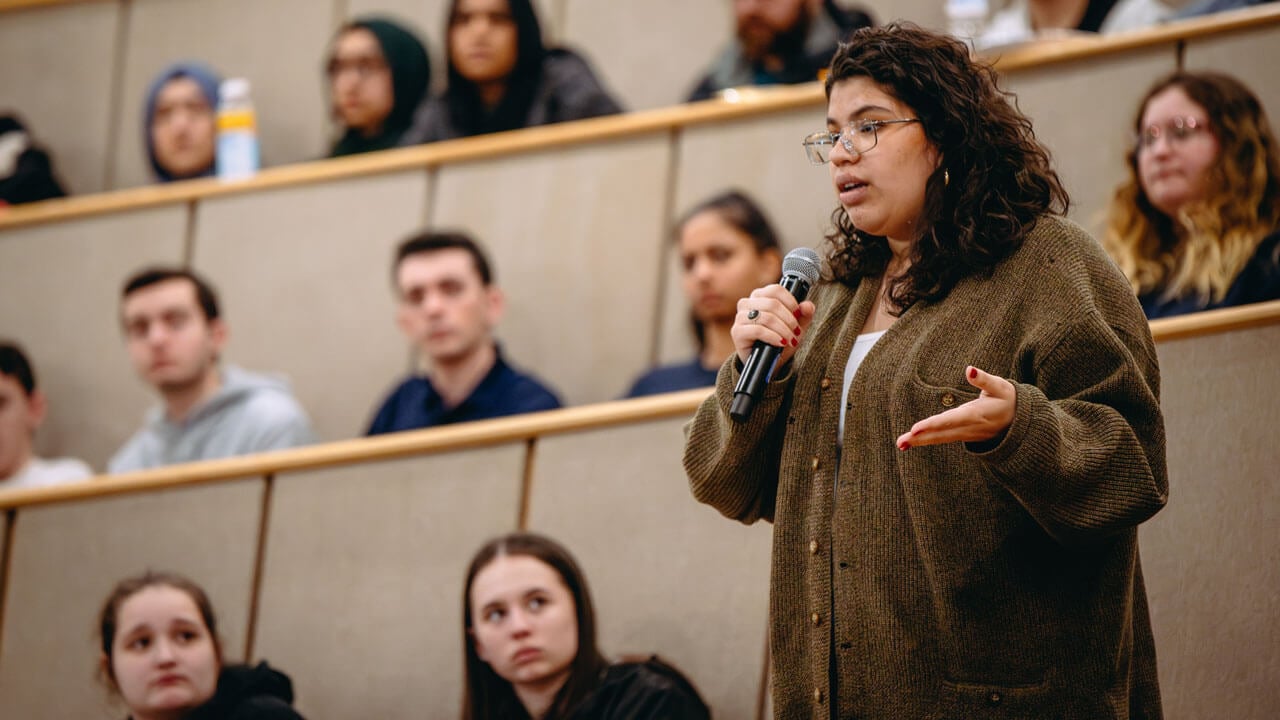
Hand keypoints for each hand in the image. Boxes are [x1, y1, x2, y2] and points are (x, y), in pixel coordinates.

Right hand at [732, 284, 816, 365]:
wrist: (766, 362)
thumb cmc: (779, 341)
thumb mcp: (795, 328)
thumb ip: (804, 315)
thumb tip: (808, 305)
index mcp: (760, 296)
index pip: (776, 290)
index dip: (790, 302)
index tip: (798, 315)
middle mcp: (747, 303)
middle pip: (772, 303)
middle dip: (789, 319)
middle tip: (796, 332)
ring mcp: (740, 317)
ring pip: (766, 317)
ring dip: (783, 330)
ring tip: (790, 340)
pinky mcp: (737, 332)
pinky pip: (757, 330)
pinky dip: (773, 337)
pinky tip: (780, 343)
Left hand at [896, 366, 1014, 449]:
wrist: (1021, 423)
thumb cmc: (1009, 399)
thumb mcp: (1001, 386)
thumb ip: (984, 379)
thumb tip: (969, 369)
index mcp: (975, 415)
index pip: (950, 420)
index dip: (932, 425)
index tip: (915, 429)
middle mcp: (968, 427)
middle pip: (940, 433)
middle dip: (920, 438)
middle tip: (900, 442)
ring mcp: (965, 434)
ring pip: (939, 438)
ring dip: (920, 441)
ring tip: (900, 444)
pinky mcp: (963, 435)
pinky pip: (942, 438)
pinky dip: (927, 440)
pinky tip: (912, 441)